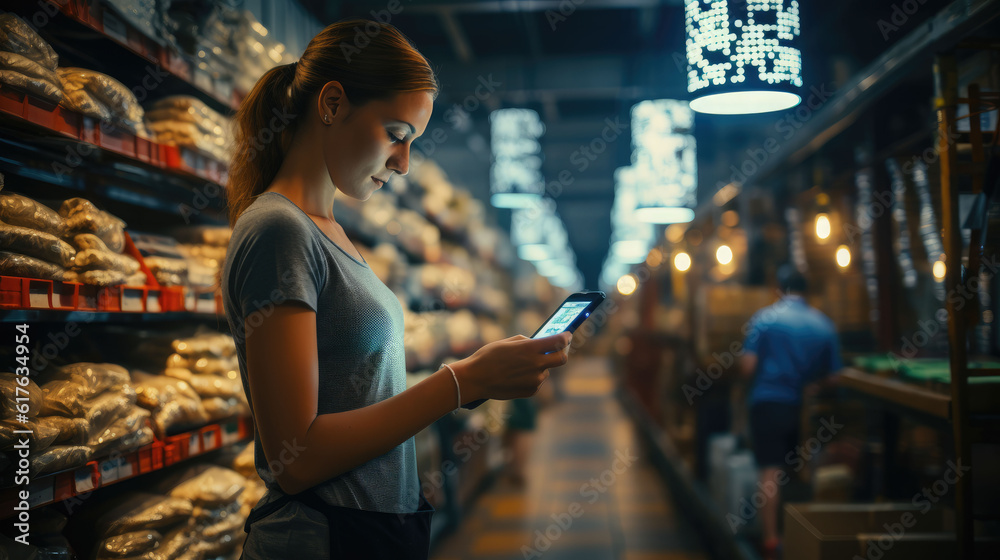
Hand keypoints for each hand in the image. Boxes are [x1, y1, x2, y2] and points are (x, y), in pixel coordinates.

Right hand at [451, 332, 571, 403]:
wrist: (475, 379)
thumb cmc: (488, 357)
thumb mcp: (508, 342)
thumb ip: (527, 342)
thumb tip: (540, 343)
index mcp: (530, 349)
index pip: (558, 341)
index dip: (566, 337)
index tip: (567, 335)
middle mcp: (536, 365)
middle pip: (561, 359)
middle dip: (562, 353)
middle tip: (557, 350)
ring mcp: (534, 380)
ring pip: (546, 371)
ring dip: (540, 367)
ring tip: (520, 366)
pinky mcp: (530, 391)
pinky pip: (537, 382)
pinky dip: (532, 378)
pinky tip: (516, 376)